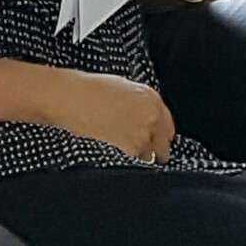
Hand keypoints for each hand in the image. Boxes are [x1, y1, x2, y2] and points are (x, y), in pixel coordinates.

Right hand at [45, 70, 176, 161]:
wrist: (76, 99)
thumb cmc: (94, 90)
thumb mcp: (126, 89)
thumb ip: (141, 103)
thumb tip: (144, 115)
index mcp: (152, 98)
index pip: (168, 124)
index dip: (163, 133)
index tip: (160, 138)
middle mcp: (152, 116)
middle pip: (164, 142)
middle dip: (158, 147)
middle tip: (151, 150)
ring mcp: (143, 133)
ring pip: (152, 153)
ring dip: (145, 153)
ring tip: (130, 147)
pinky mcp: (130, 147)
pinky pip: (138, 157)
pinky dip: (131, 156)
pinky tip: (121, 147)